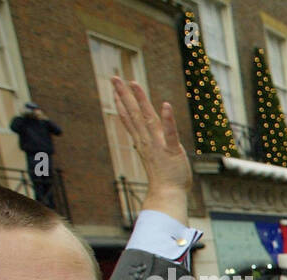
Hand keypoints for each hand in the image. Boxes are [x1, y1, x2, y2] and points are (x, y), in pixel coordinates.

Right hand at [110, 77, 191, 223]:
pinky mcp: (172, 150)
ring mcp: (159, 145)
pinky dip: (168, 119)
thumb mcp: (154, 159)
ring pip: (147, 118)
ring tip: (133, 83)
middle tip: (114, 78)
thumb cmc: (164, 179)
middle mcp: (147, 141)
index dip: (122, 104)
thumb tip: (142, 143)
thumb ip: (149, 148)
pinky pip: (170, 133)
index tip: (114, 89)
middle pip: (134, 114)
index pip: (130, 120)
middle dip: (124, 95)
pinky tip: (165, 105)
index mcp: (143, 142)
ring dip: (140, 100)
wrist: (168, 195)